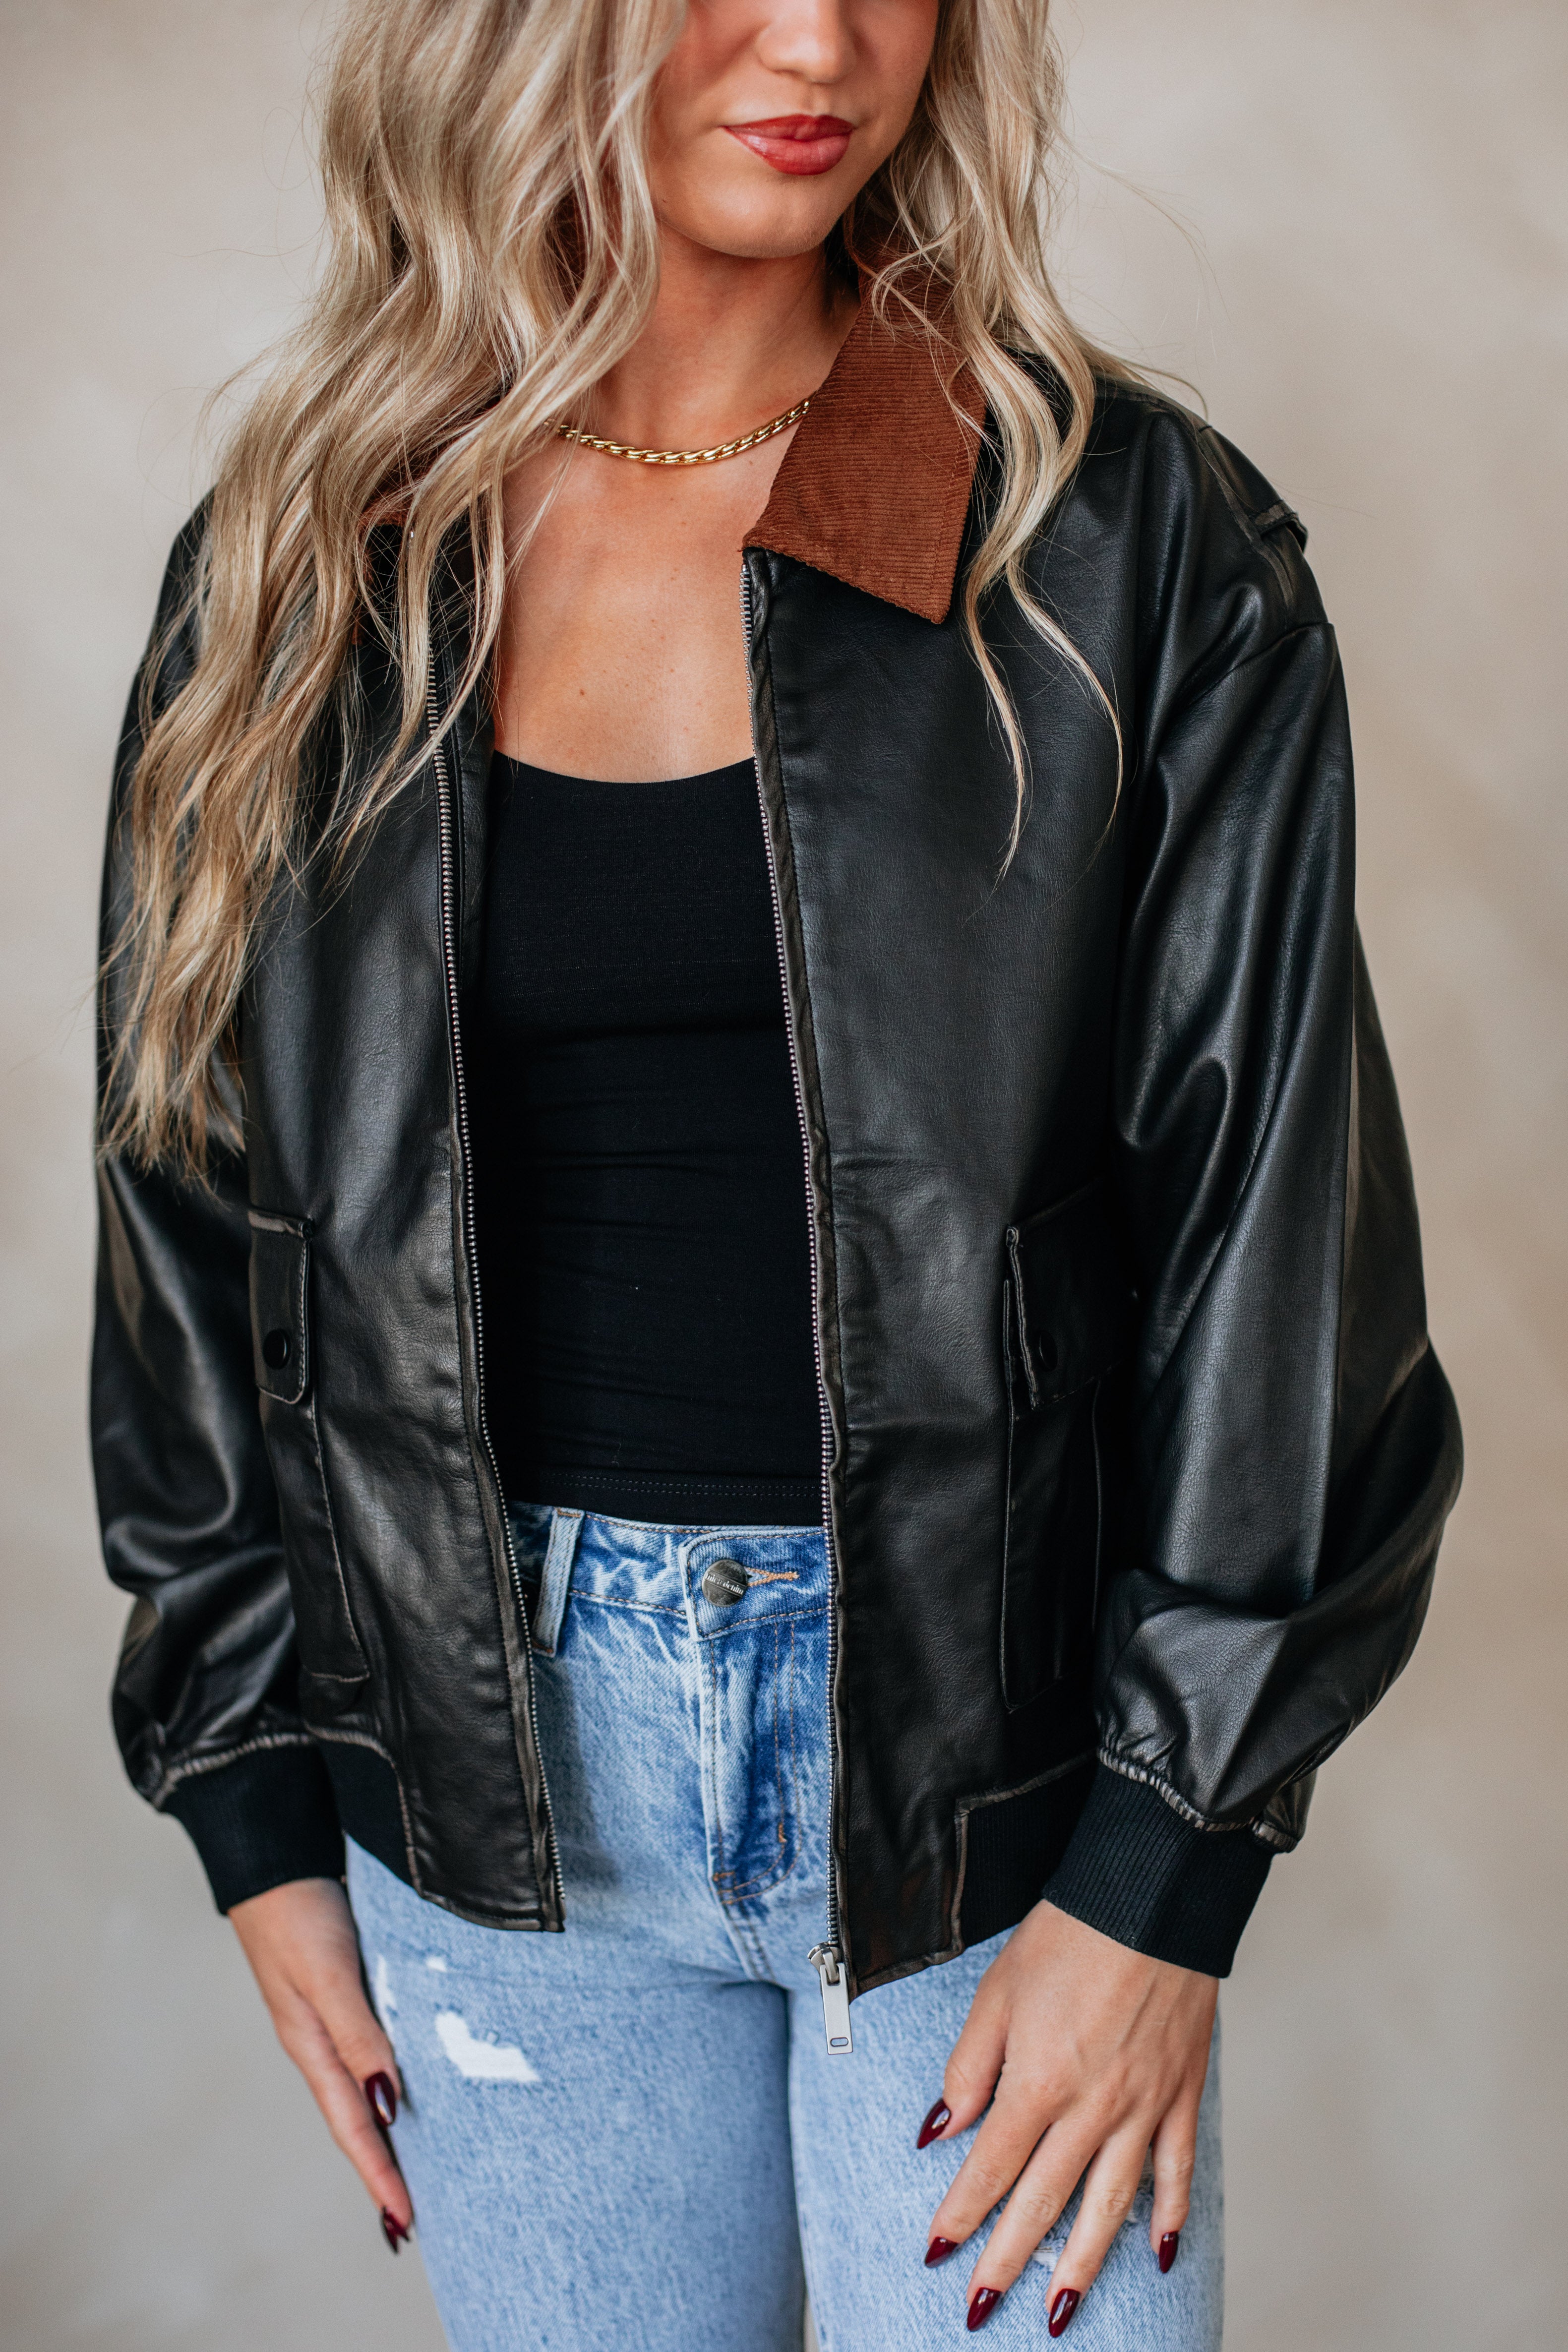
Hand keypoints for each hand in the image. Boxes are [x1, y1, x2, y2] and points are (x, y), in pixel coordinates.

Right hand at [228, 1876, 412, 2247]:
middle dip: (384, 2167)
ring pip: (367, 2085)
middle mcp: (324, 2038)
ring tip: (424, 2162)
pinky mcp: (348, 1987)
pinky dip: (393, 2076)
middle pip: (358, 2117)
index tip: (406, 2221)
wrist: (275, 1855)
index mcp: (313, 2045)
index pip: (353, 2125)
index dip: (380, 2174)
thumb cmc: (297, 1912)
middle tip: (414, 2214)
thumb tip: (388, 2102)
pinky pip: (374, 2047)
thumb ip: (357, 2035)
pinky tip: (413, 2080)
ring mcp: (334, 2014)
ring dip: (390, 2128)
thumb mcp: (328, 1975)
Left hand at [921, 1899, 1215, 2331]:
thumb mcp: (996, 1992)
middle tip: (981, 2308)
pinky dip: (1168, 2217)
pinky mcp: (1182, 2093)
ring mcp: (1143, 2106)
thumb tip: (942, 2129)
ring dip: (1082, 2264)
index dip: (960, 2214)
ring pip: (1110, 2205)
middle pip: (1044, 2201)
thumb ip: (969, 2067)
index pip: (990, 2167)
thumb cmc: (1067, 1937)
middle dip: (1007, 2260)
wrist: (1147, 1897)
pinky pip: (1177, 2170)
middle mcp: (1092, 2106)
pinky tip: (1156, 2254)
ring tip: (1060, 2312)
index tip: (936, 2252)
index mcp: (1039, 2080)